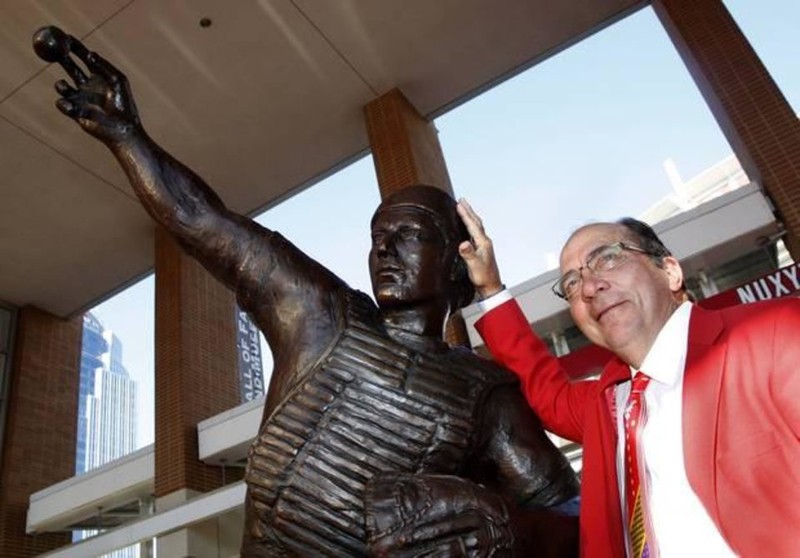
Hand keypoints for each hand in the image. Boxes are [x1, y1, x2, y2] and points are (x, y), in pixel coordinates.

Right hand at [33, 26, 141, 145]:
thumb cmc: (124, 105)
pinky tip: (71, 106)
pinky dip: (64, 103)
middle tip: (54, 52)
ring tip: (65, 85)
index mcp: (100, 77)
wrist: (122, 129)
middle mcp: (89, 86)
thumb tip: (90, 53)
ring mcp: (81, 99)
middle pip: (70, 67)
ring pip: (62, 86)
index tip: (66, 38)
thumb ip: (104, 66)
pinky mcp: (76, 113)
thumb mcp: (117, 81)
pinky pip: (62, 104)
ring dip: (60, 85)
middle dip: (62, 59)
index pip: (85, 58)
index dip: (75, 47)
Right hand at [456, 199, 504, 298]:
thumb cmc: (484, 278)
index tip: (459, 204)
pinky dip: (470, 226)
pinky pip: (475, 233)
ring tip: (464, 210)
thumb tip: (463, 243)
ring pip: (476, 227)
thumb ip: (469, 254)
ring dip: (470, 217)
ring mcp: (484, 246)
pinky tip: (467, 228)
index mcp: (483, 243)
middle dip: (469, 211)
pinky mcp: (481, 250)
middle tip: (462, 200)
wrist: (491, 287)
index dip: (465, 214)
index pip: (473, 225)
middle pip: (476, 222)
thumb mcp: (475, 266)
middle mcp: (485, 242)